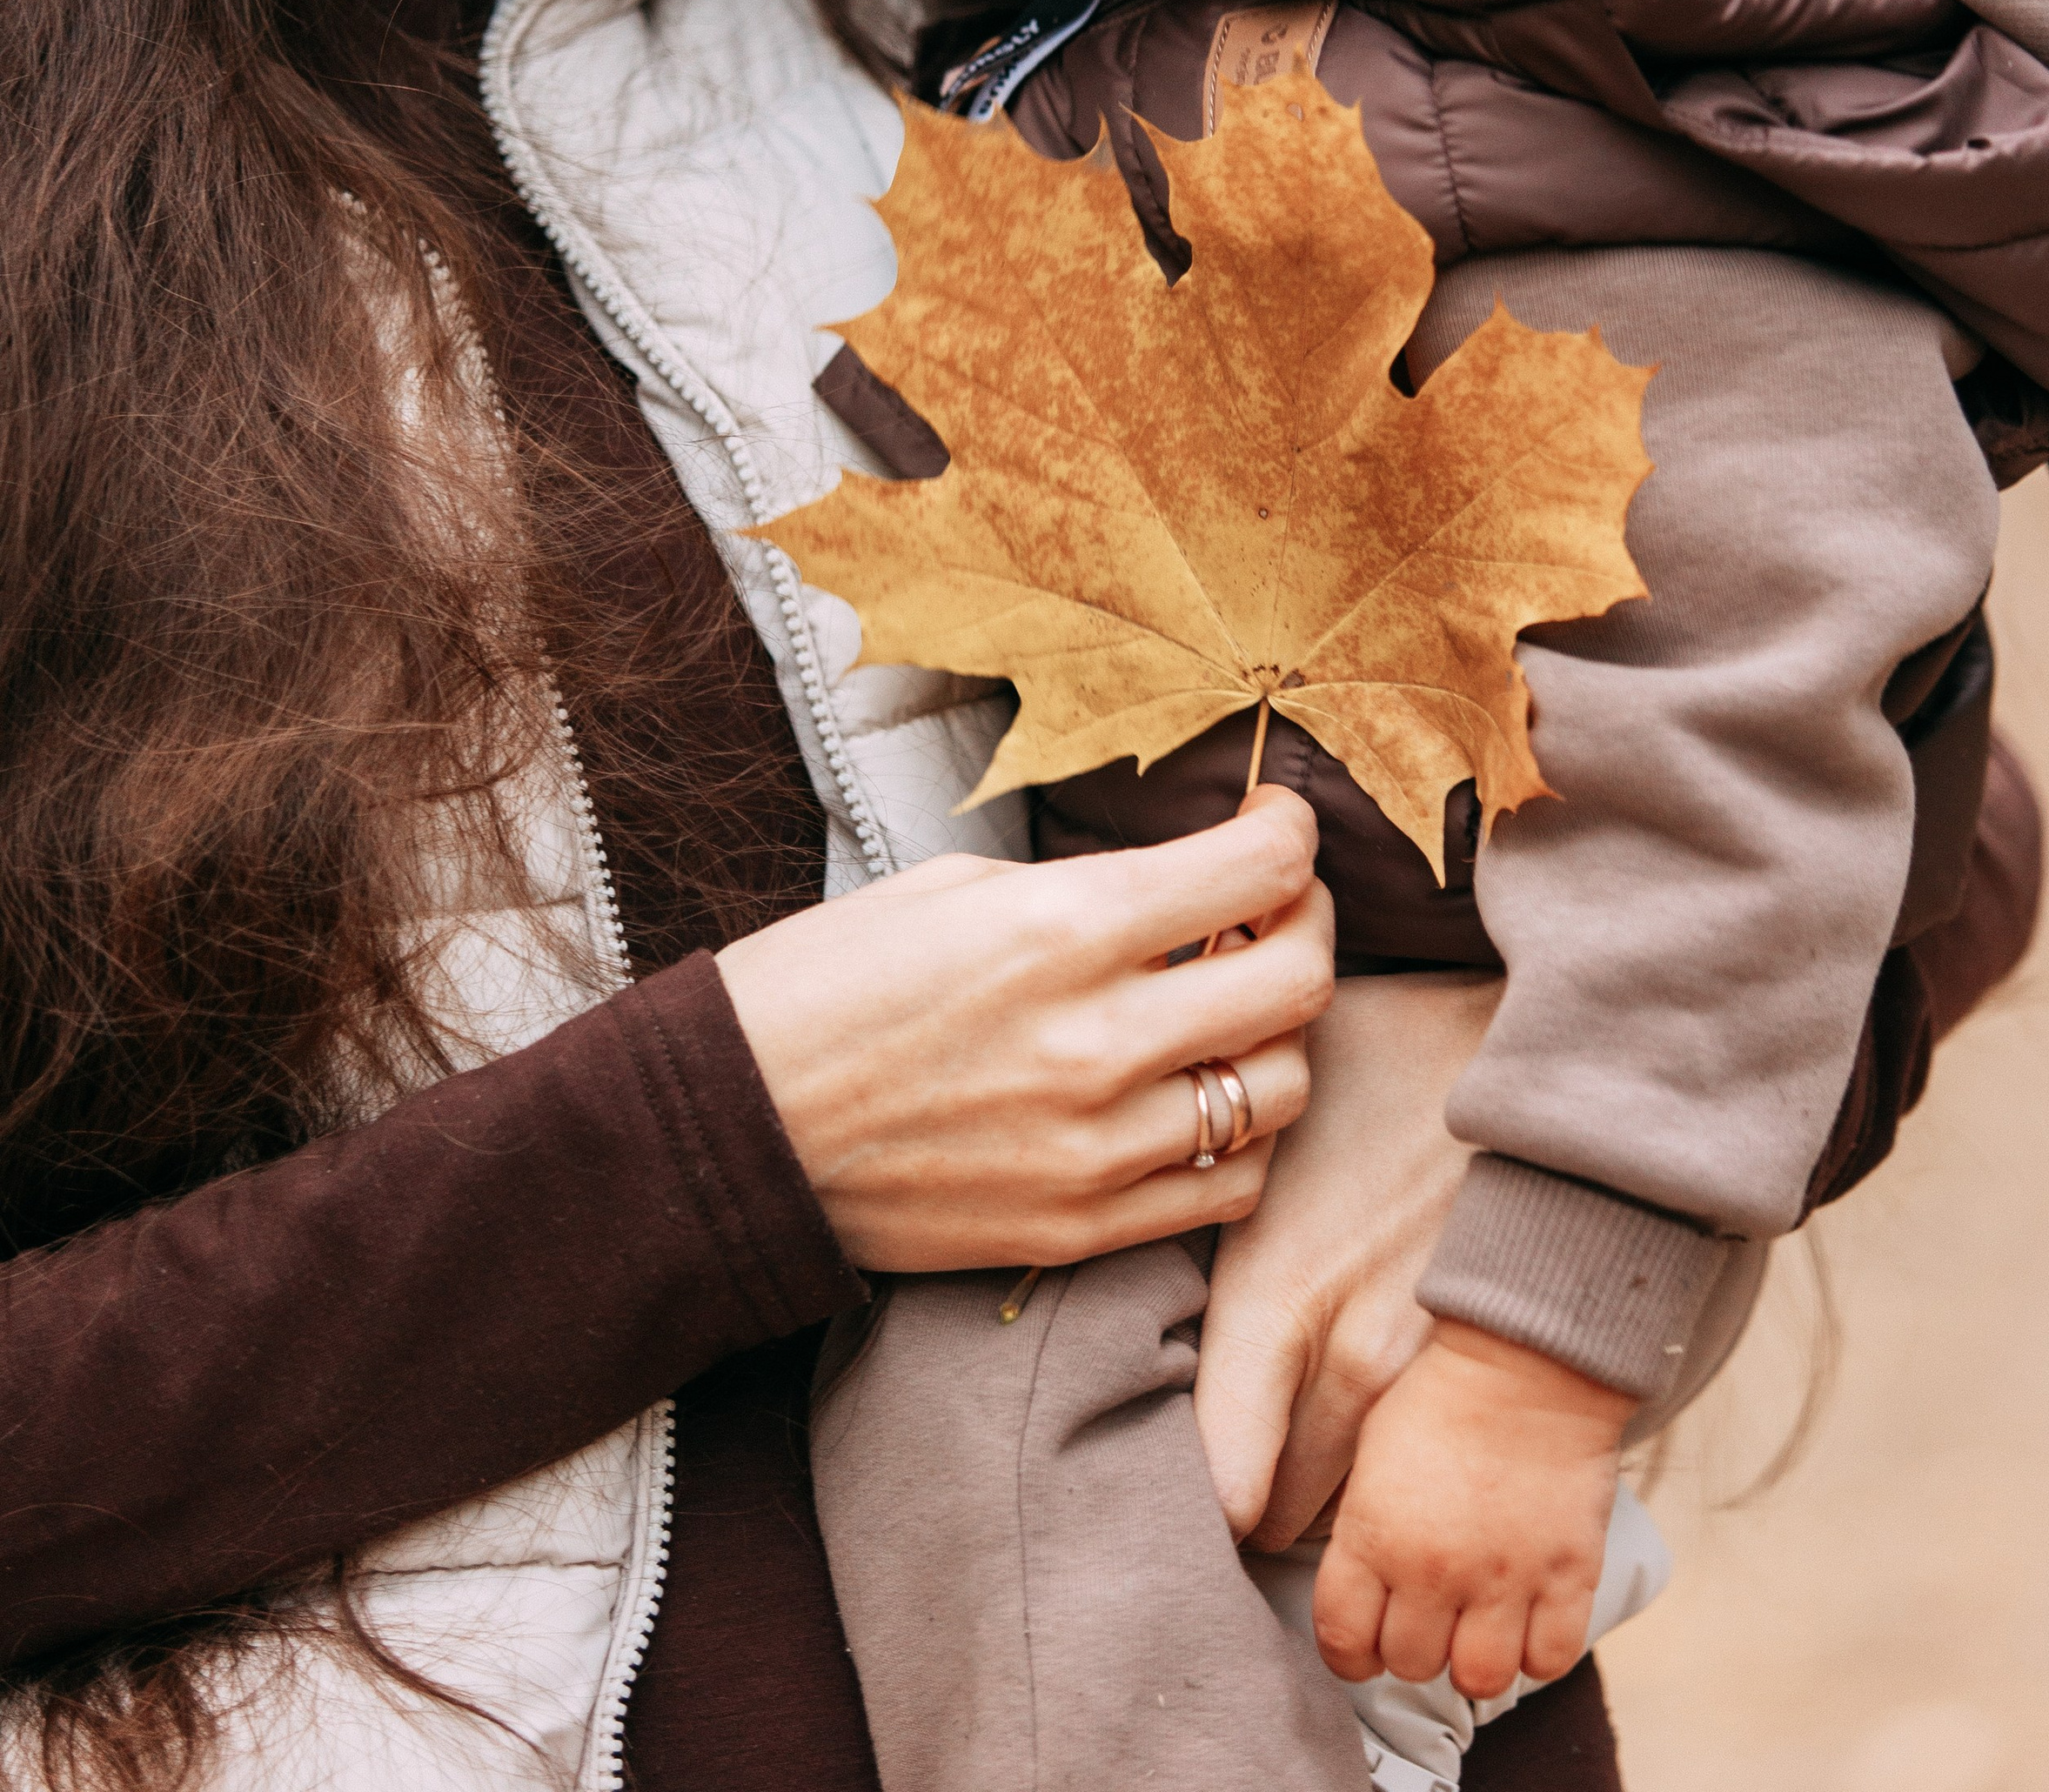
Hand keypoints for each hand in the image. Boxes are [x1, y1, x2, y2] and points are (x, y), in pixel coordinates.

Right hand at [715, 786, 1332, 1271]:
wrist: (732, 1127)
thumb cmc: (829, 983)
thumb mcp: (958, 888)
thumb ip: (1093, 889)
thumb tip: (1194, 887)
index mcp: (1062, 928)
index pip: (1258, 871)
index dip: (1292, 833)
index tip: (1278, 827)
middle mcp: (1099, 1041)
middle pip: (1298, 979)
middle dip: (1308, 923)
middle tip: (1276, 907)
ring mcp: (1098, 1149)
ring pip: (1280, 1089)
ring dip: (1277, 1035)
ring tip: (1232, 1005)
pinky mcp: (1082, 1229)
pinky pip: (1229, 1187)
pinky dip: (1238, 1136)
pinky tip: (1198, 1095)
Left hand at [1193, 971, 1498, 1549]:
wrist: (1542, 1065)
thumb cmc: (1392, 1061)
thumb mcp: (1267, 1101)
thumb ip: (1187, 1168)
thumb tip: (1093, 1168)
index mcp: (1278, 1293)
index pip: (1220, 1477)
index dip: (1189, 1499)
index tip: (1159, 1479)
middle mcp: (1353, 1358)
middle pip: (1282, 1516)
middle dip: (1250, 1501)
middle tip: (1226, 1463)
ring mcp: (1431, 1385)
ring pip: (1357, 1514)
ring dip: (1321, 1497)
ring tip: (1294, 1452)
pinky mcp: (1491, 1389)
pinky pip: (1424, 1488)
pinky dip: (1392, 1482)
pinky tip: (1371, 1436)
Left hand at [1313, 1323, 1635, 1700]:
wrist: (1526, 1358)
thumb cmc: (1439, 1394)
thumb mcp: (1369, 1454)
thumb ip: (1360, 1532)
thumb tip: (1355, 1594)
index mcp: (1374, 1535)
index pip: (1343, 1642)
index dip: (1350, 1653)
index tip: (1363, 1643)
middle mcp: (1435, 1571)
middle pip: (1411, 1665)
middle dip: (1413, 1647)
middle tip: (1425, 1617)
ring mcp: (1505, 1579)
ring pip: (1478, 1680)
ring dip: (1472, 1660)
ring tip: (1476, 1625)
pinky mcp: (1568, 1577)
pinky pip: (1548, 1661)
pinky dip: (1536, 1653)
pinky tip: (1527, 1620)